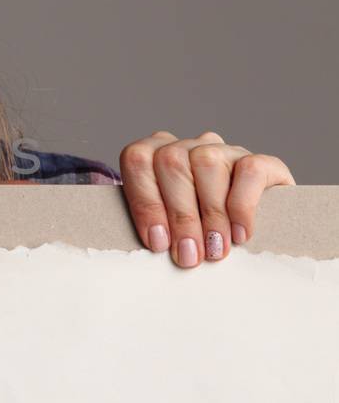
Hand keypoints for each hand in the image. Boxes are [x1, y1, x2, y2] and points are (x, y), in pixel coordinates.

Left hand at [118, 130, 295, 267]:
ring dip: (210, 213)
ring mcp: (227, 151)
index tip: (158, 243)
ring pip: (207, 162)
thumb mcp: (174, 231)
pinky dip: (242, 206)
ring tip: (215, 249)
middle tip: (189, 255)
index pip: (137, 160)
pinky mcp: (264, 162)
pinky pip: (249, 170)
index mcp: (159, 155)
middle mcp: (191, 147)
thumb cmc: (203, 236)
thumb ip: (159, 229)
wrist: (266, 234)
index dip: (145, 202)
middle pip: (171, 162)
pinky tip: (240, 234)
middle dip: (179, 215)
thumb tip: (157, 246)